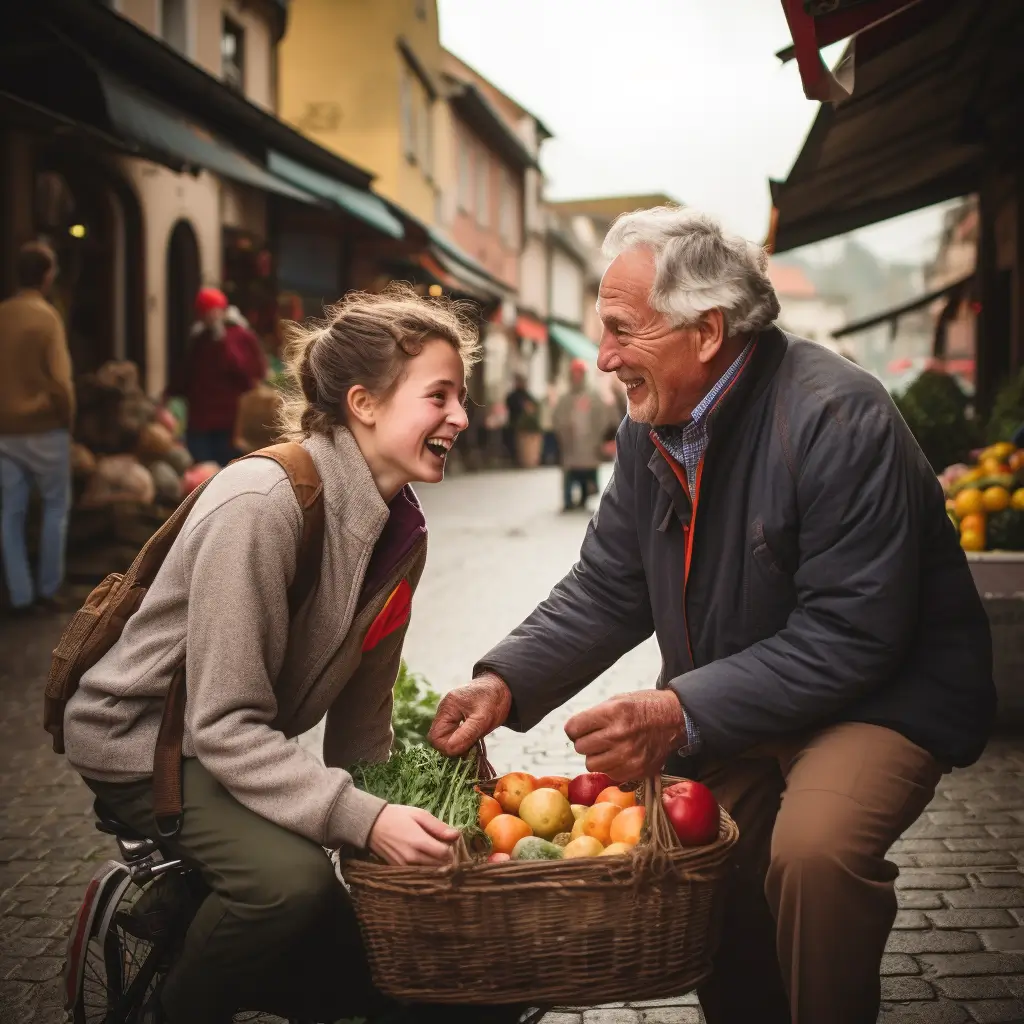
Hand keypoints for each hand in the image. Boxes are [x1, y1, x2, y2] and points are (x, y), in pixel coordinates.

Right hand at [367, 804, 460, 865]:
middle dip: (446, 859)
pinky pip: (418, 874)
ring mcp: (405, 866)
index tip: (450, 843)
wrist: (372, 825)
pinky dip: (425, 869)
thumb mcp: (419, 814)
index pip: (445, 855)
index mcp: (419, 841)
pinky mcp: (399, 870)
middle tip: (445, 848)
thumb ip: (438, 826)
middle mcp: (412, 857)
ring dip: (436, 865)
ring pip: (430, 872)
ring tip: (435, 853)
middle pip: (439, 866)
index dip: (452, 849)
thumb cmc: (397, 816)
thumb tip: (457, 835)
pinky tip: (424, 858)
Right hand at [427, 672, 511, 755]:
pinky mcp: (454, 718)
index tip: (467, 749)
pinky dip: (461, 740)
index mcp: (447, 708)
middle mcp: (443, 711)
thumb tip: (450, 749)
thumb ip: (466, 734)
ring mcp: (448, 714)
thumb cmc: (493, 699)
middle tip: (472, 746)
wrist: (500, 687)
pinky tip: (473, 736)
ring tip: (474, 739)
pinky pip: (452, 735)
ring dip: (458, 744)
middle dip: (453, 746)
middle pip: (438, 739)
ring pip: (445, 738)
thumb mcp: (483, 719)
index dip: (448, 747)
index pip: (435, 737)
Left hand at [564, 689, 687, 782]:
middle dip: (585, 741)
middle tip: (596, 736)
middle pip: (580, 747)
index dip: (574, 728)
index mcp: (613, 712)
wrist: (674, 719)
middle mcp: (619, 735)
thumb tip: (572, 732)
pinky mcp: (636, 771)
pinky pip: (609, 774)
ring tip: (608, 747)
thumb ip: (594, 716)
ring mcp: (628, 756)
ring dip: (596, 756)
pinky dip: (611, 766)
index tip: (580, 728)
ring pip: (591, 764)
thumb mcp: (617, 700)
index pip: (573, 728)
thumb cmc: (643, 707)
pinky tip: (621, 755)